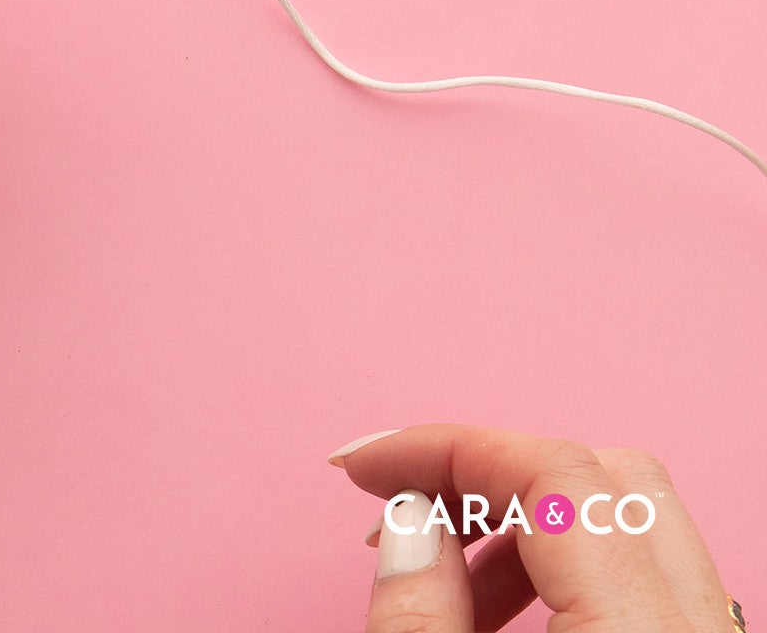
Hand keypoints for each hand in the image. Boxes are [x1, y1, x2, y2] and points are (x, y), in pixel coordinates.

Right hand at [332, 425, 737, 631]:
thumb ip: (420, 612)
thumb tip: (407, 520)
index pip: (553, 473)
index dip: (442, 448)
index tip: (363, 465)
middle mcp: (700, 630)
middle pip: (608, 479)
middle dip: (487, 475)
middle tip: (398, 507)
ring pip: (633, 531)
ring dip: (523, 528)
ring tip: (437, 581)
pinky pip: (648, 585)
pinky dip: (567, 575)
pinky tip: (495, 617)